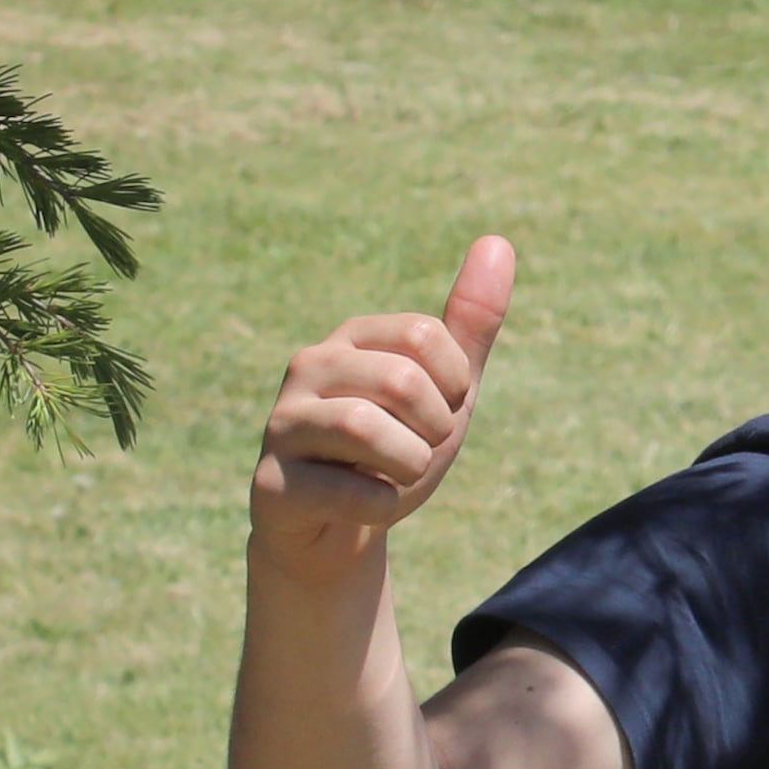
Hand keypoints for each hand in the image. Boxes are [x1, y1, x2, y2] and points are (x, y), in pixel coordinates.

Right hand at [251, 238, 514, 577]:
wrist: (341, 526)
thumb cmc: (397, 445)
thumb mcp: (447, 387)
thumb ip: (471, 324)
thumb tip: (498, 242)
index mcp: (352, 337)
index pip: (427, 335)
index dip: (454, 384)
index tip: (436, 409)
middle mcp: (308, 367)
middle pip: (401, 380)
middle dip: (433, 429)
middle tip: (412, 447)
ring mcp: (282, 423)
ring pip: (366, 429)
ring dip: (408, 465)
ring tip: (389, 473)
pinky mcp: (271, 483)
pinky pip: (353, 492)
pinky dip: (381, 504)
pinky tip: (362, 503)